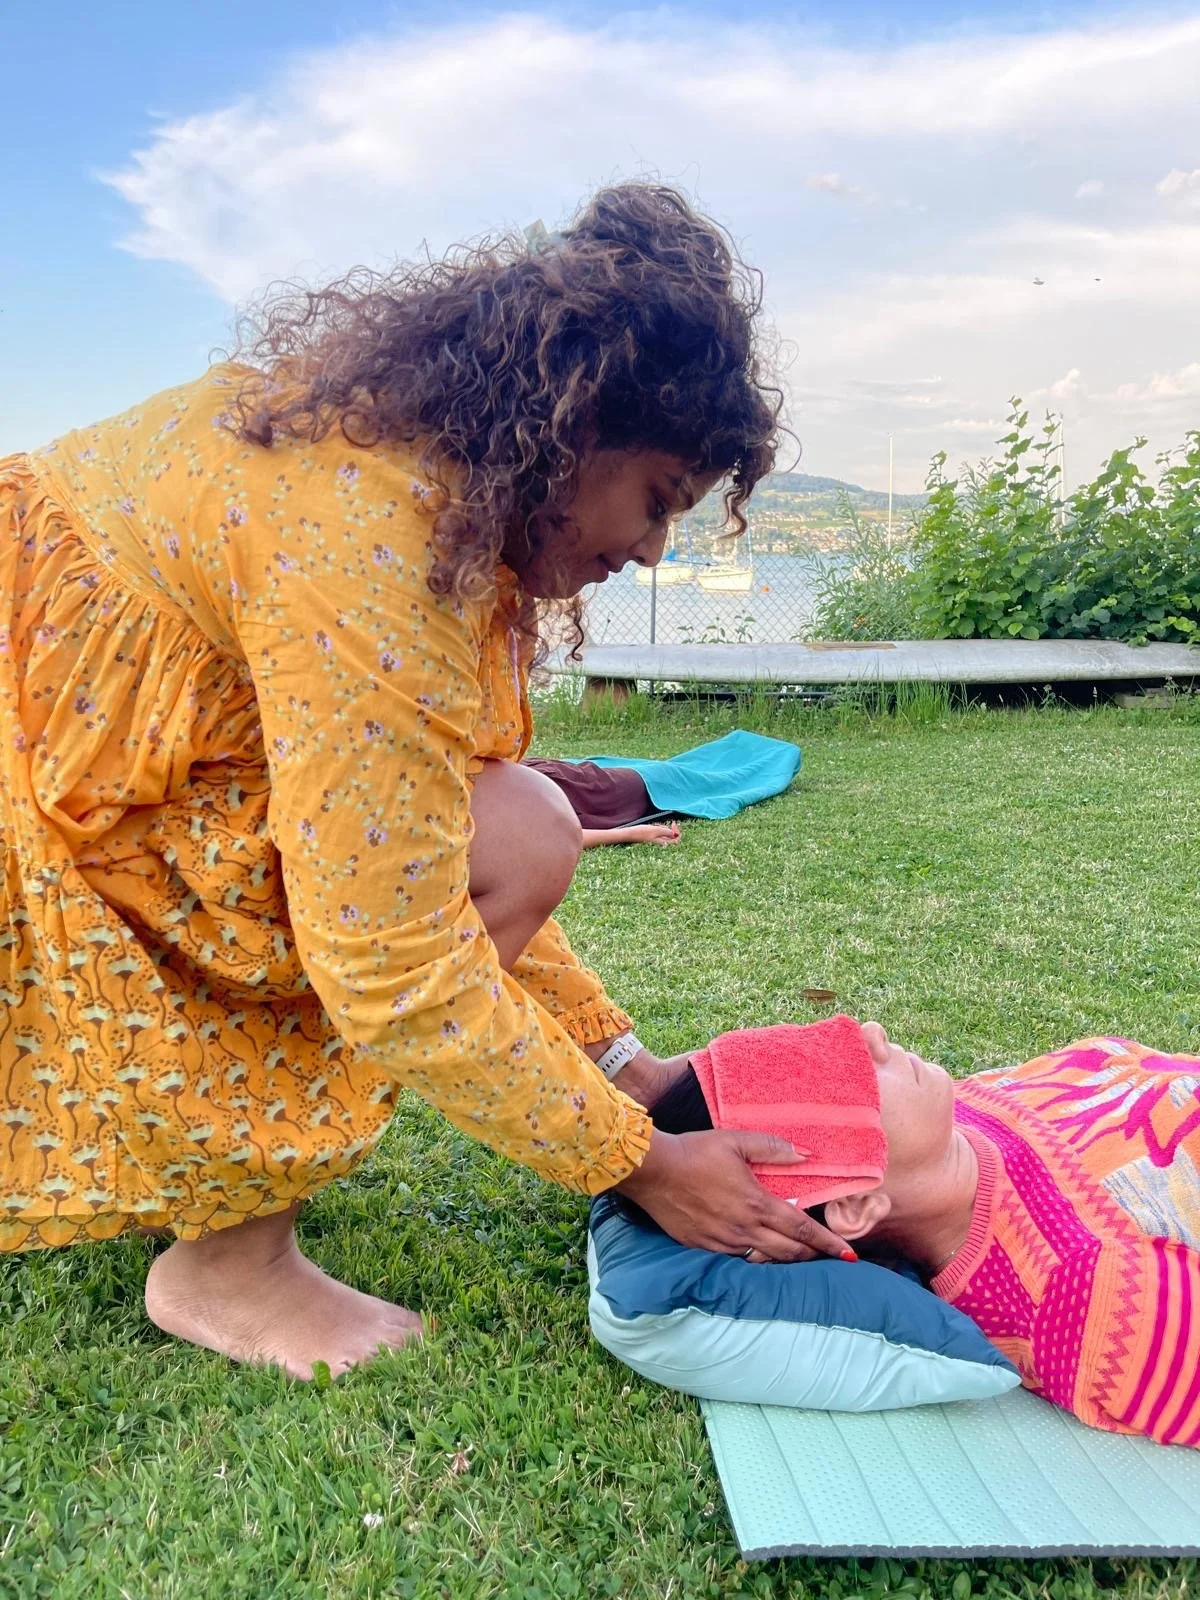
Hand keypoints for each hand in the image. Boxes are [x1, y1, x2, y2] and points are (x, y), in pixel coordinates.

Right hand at [615, 1128, 852, 1262]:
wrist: (653, 1171)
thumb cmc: (696, 1151)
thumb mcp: (736, 1141)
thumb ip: (773, 1148)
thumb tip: (806, 1154)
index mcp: (756, 1204)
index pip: (802, 1230)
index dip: (828, 1243)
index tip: (848, 1254)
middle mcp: (744, 1229)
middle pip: (789, 1252)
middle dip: (814, 1257)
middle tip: (830, 1257)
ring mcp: (723, 1242)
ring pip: (765, 1260)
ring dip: (787, 1260)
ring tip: (800, 1257)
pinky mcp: (704, 1247)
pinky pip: (739, 1258)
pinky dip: (757, 1257)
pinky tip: (761, 1251)